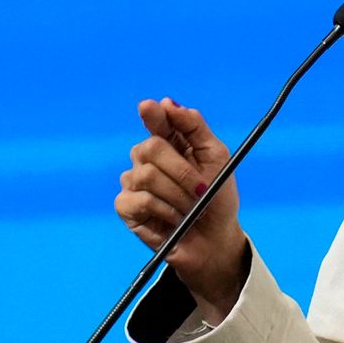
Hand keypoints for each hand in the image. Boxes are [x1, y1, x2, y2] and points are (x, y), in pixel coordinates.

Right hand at [114, 99, 247, 315]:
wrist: (215, 240)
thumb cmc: (217, 199)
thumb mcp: (217, 158)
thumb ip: (195, 127)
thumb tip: (167, 102)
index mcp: (170, 141)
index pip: (155, 119)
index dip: (151, 114)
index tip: (149, 108)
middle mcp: (147, 158)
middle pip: (150, 147)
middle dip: (182, 171)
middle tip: (201, 190)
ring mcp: (134, 181)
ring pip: (146, 176)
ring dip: (178, 196)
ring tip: (191, 210)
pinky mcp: (126, 206)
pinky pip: (139, 200)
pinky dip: (164, 211)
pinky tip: (174, 220)